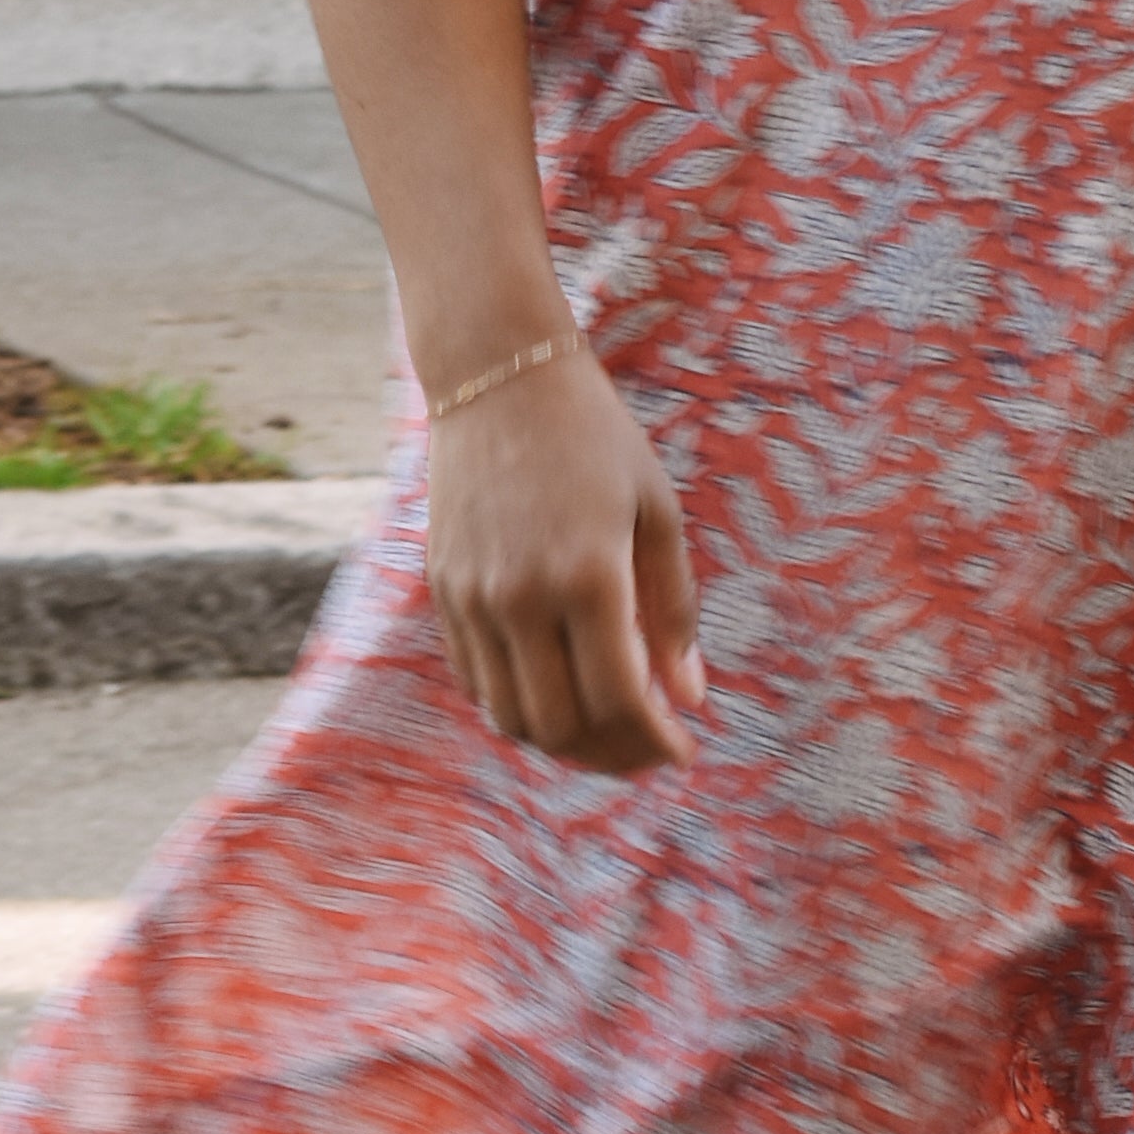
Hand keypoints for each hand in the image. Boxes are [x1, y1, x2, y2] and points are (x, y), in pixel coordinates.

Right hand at [423, 350, 703, 775]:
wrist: (499, 376)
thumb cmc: (595, 437)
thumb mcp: (656, 513)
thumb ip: (673, 611)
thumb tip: (690, 698)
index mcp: (588, 574)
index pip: (620, 699)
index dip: (655, 742)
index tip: (683, 751)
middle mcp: (522, 597)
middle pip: (563, 725)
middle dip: (613, 757)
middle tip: (648, 752)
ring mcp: (474, 598)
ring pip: (512, 717)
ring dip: (563, 745)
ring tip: (605, 737)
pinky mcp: (443, 592)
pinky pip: (476, 683)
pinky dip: (517, 709)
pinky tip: (556, 699)